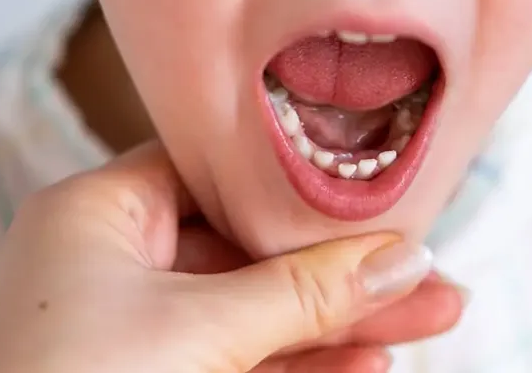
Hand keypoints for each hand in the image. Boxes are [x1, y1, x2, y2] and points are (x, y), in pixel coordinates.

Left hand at [0, 143, 465, 372]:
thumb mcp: (201, 331)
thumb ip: (305, 294)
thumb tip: (401, 260)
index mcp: (101, 215)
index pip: (222, 176)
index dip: (303, 188)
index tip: (380, 201)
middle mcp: (118, 263)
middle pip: (258, 251)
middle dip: (347, 270)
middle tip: (428, 276)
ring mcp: (139, 327)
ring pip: (261, 312)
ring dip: (343, 323)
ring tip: (431, 317)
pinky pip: (246, 360)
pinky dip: (307, 363)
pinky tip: (370, 364)